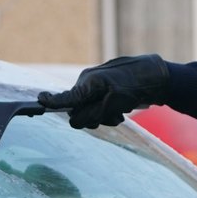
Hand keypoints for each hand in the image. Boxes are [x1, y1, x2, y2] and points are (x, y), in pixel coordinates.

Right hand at [37, 55, 170, 128]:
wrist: (157, 77)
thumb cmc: (135, 88)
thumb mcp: (112, 105)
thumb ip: (91, 114)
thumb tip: (73, 120)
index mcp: (87, 83)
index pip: (65, 97)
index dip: (51, 102)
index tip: (39, 100)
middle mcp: (88, 81)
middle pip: (78, 109)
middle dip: (93, 117)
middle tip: (113, 117)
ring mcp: (96, 84)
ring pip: (90, 109)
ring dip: (103, 116)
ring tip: (120, 113)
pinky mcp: (105, 87)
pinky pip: (99, 104)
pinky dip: (108, 111)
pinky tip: (122, 110)